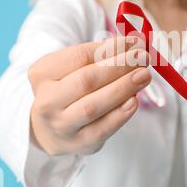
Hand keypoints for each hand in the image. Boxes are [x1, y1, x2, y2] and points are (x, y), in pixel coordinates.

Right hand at [28, 37, 150, 155]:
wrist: (51, 128)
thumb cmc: (67, 90)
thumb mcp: (71, 68)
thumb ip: (98, 55)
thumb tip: (133, 44)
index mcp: (42, 74)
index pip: (79, 57)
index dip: (111, 48)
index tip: (134, 42)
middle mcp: (47, 101)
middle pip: (86, 81)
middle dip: (119, 66)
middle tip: (142, 57)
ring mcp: (61, 126)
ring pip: (92, 106)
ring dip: (123, 89)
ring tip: (143, 76)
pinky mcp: (79, 143)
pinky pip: (102, 129)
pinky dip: (120, 114)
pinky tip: (134, 100)